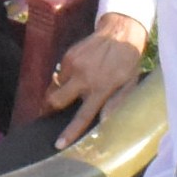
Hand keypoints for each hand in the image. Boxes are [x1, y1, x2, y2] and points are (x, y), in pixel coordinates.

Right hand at [44, 18, 146, 141]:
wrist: (120, 31)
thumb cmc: (128, 62)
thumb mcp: (129, 85)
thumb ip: (116, 104)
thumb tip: (104, 122)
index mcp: (100, 89)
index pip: (82, 116)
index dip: (69, 132)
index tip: (58, 144)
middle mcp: (84, 78)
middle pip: (57, 100)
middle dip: (49, 109)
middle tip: (47, 113)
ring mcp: (74, 65)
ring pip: (57, 86)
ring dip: (60, 90)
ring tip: (73, 87)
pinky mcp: (69, 55)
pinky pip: (60, 72)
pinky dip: (66, 76)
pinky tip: (79, 72)